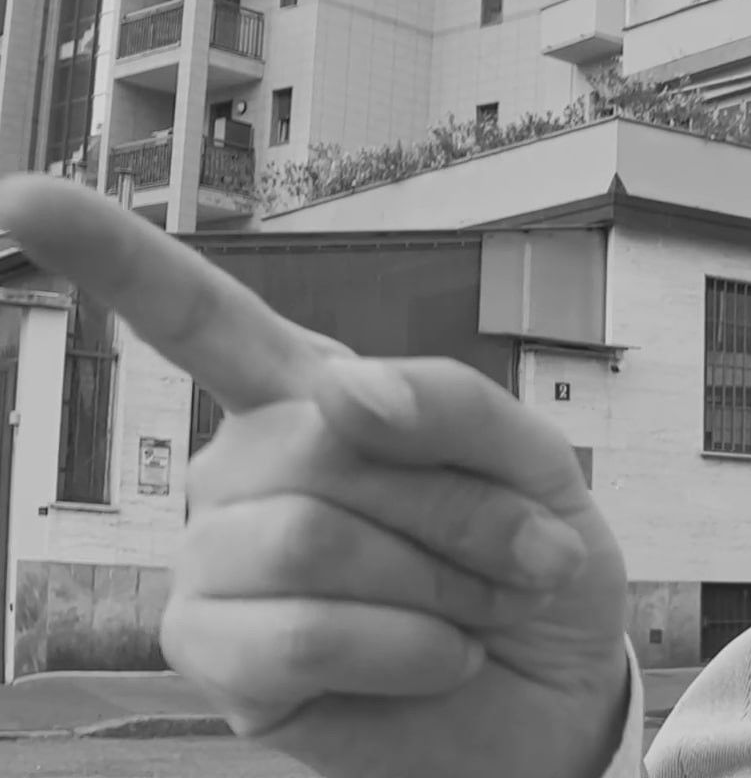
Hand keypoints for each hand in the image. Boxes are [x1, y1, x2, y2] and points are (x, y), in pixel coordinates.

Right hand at [0, 175, 632, 777]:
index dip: (111, 256)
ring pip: (310, 537)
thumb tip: (341, 389)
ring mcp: (216, 564)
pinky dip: (407, 649)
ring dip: (440, 583)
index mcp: (308, 401)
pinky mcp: (216, 659)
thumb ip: (453, 405)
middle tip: (523, 558)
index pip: (200, 317)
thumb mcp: (536, 466)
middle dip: (459, 506)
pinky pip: (305, 634)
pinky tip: (442, 660)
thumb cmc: (533, 570)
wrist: (554, 698)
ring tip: (476, 613)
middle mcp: (241, 471)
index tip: (22, 196)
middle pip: (324, 445)